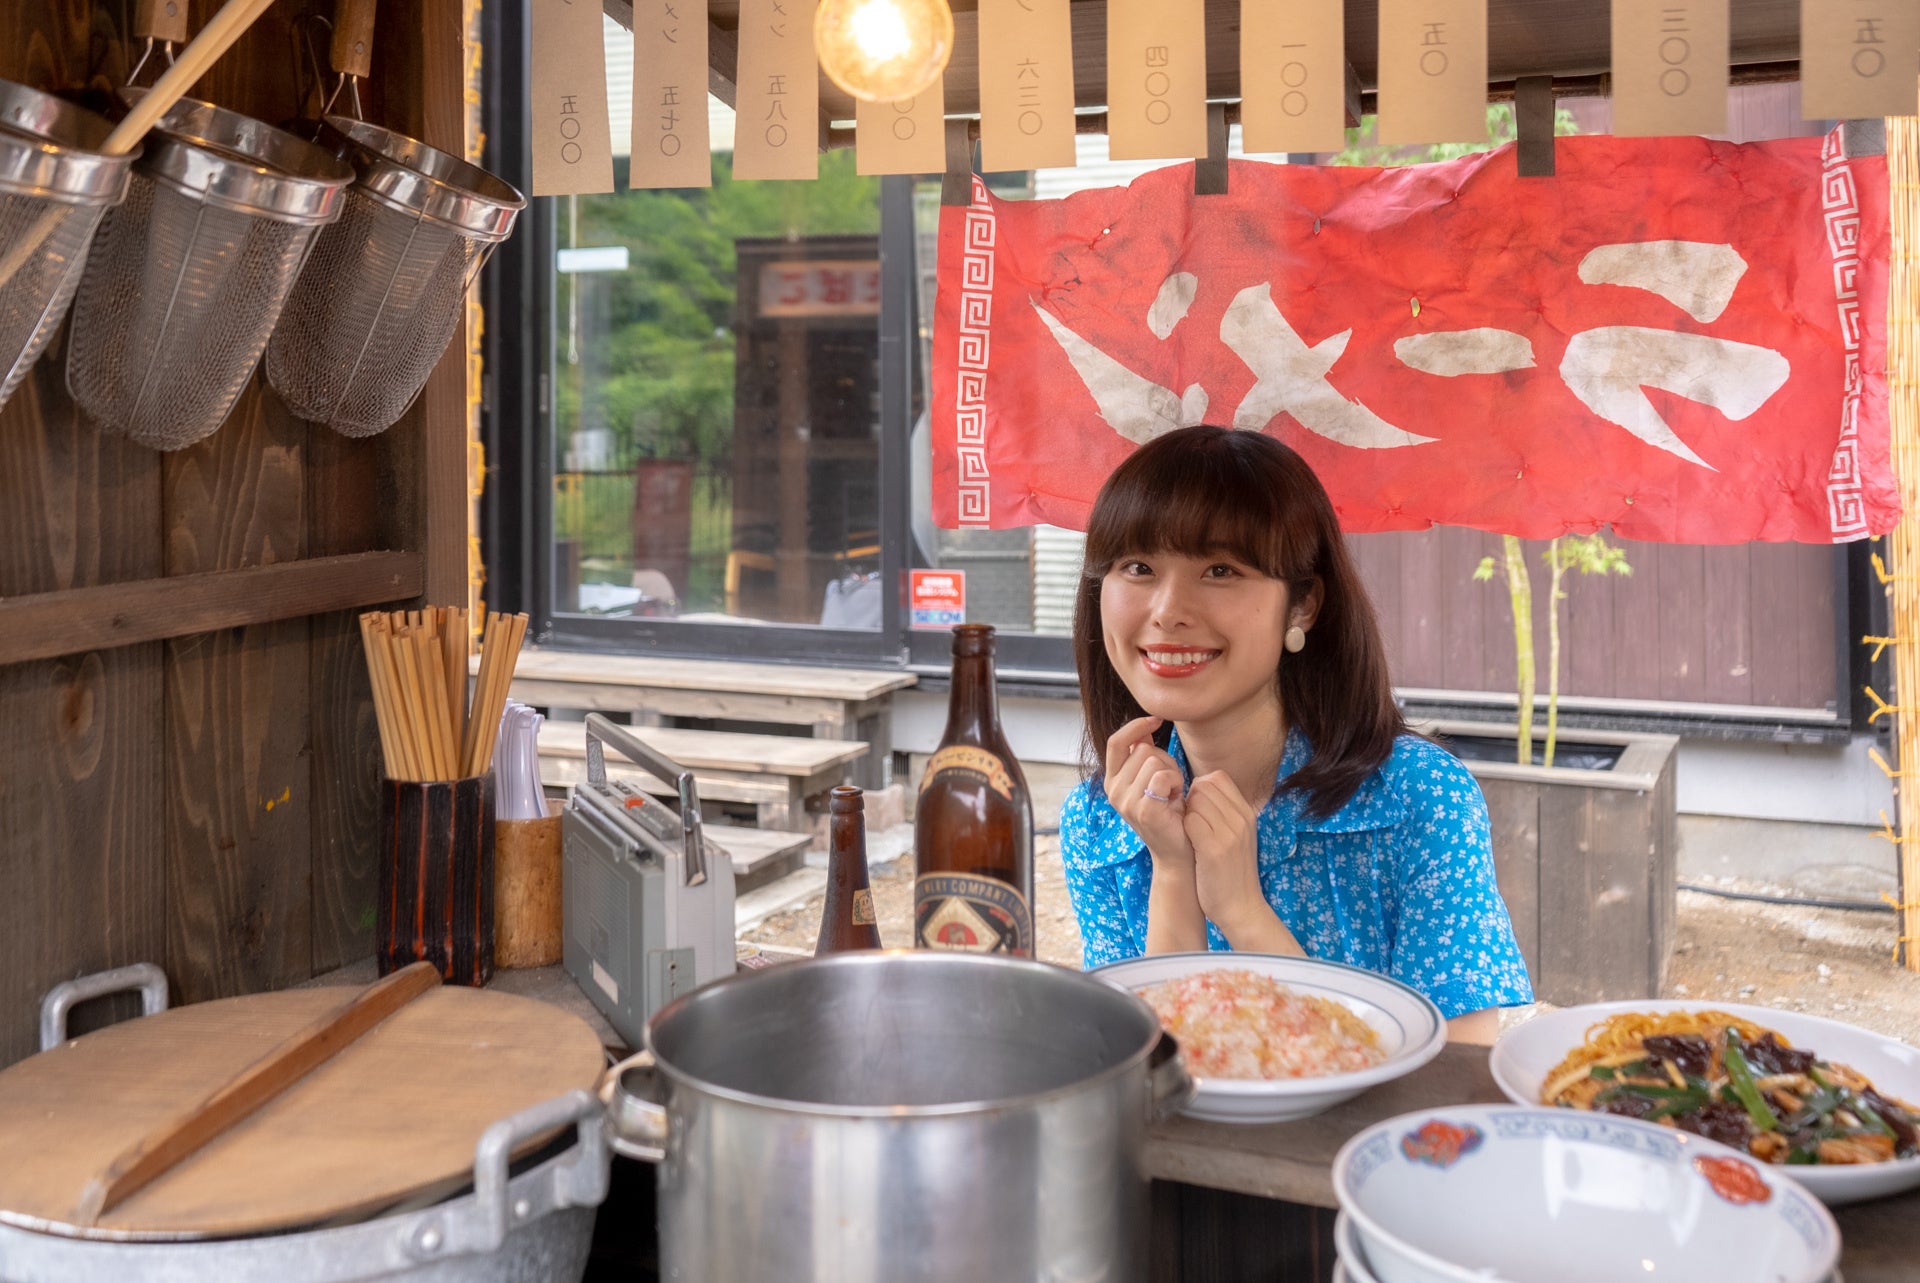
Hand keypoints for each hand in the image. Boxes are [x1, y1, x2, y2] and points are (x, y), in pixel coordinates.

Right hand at [1103, 716, 1190, 870]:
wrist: (1178, 851)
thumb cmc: (1169, 813)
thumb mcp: (1152, 780)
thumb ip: (1144, 757)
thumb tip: (1143, 732)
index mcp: (1112, 781)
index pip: (1117, 742)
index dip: (1135, 726)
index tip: (1156, 720)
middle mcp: (1114, 791)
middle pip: (1143, 749)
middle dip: (1165, 759)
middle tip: (1172, 784)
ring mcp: (1126, 802)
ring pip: (1154, 760)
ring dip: (1173, 772)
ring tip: (1174, 793)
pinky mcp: (1143, 810)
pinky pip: (1163, 776)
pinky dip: (1177, 782)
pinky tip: (1177, 797)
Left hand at [1183, 771, 1266, 937]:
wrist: (1242, 908)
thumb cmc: (1232, 871)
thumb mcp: (1238, 835)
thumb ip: (1224, 811)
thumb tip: (1199, 788)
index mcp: (1246, 812)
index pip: (1218, 777)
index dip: (1200, 788)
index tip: (1196, 808)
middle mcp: (1241, 818)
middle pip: (1204, 785)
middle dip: (1190, 799)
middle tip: (1190, 822)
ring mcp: (1230, 832)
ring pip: (1195, 801)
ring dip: (1186, 814)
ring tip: (1192, 835)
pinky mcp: (1215, 848)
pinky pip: (1190, 821)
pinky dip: (1184, 830)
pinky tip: (1190, 845)